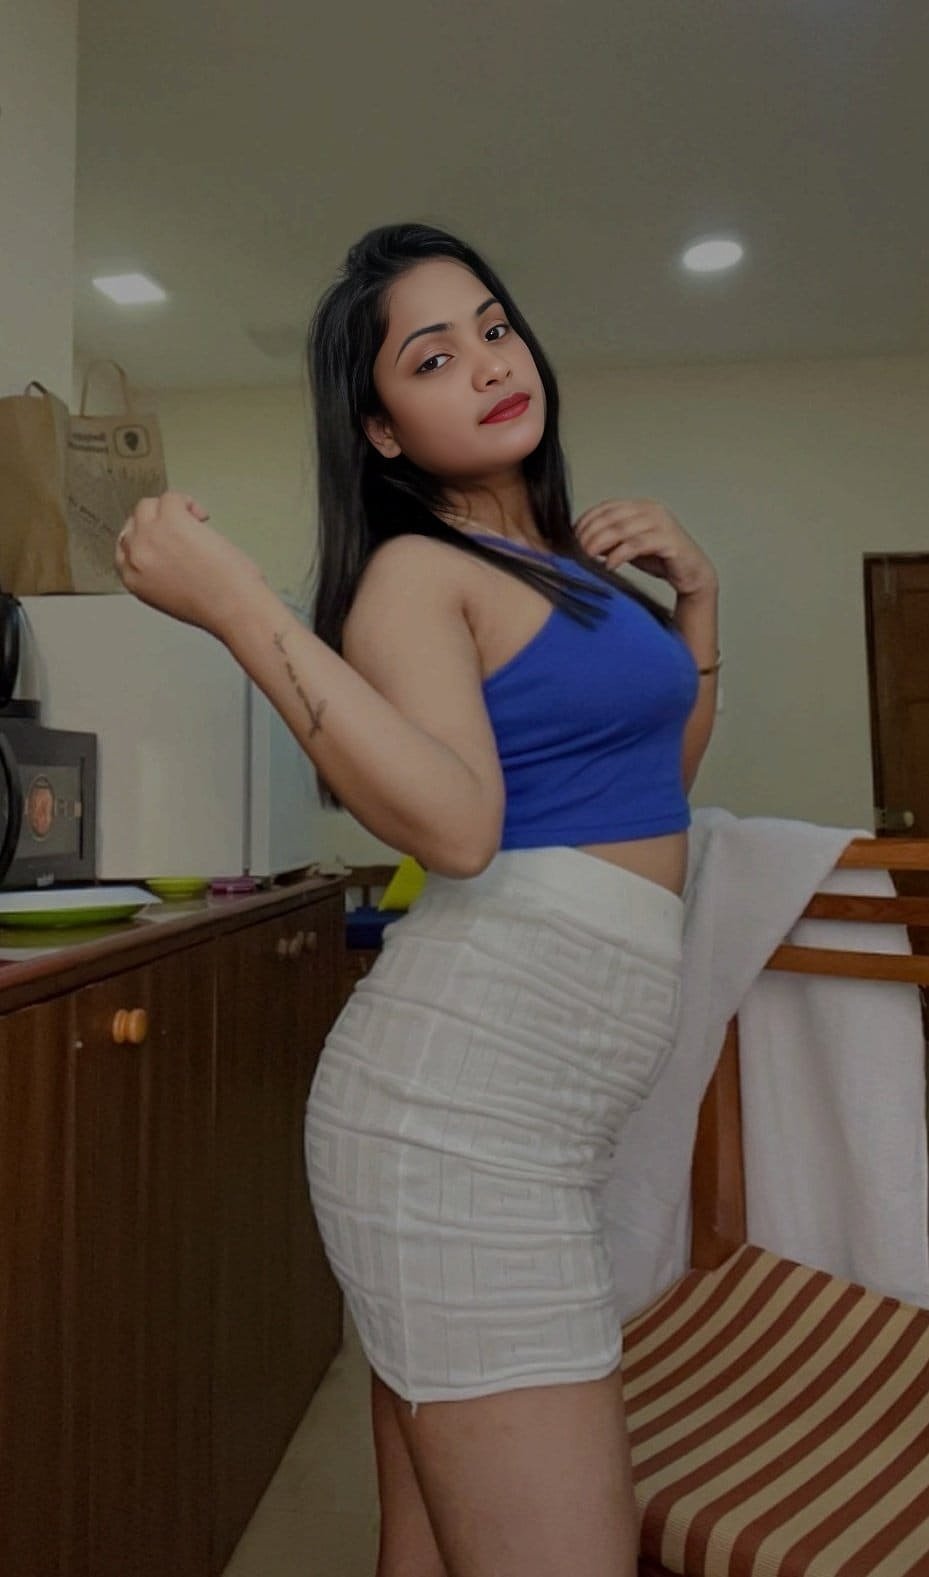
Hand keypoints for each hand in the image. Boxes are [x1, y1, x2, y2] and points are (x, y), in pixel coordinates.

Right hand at [115, 492, 265, 637]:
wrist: (231, 606)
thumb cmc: (215, 608)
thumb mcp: (170, 598)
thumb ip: (157, 576)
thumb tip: (165, 556)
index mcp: (133, 580)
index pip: (124, 548)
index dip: (144, 538)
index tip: (160, 536)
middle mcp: (136, 556)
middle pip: (134, 524)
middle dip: (156, 523)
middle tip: (180, 529)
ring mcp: (150, 535)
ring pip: (147, 506)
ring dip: (169, 510)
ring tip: (193, 522)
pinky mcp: (171, 520)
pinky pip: (171, 497)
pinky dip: (187, 503)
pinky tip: (202, 516)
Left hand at [573, 498, 716, 597]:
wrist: (692, 573)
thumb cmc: (660, 559)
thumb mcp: (629, 547)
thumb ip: (610, 541)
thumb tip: (581, 543)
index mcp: (639, 507)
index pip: (605, 508)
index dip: (586, 521)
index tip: (571, 538)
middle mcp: (650, 510)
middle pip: (610, 517)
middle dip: (590, 534)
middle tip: (576, 550)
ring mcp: (661, 523)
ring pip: (621, 529)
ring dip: (600, 543)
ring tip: (587, 557)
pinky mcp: (668, 541)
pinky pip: (637, 545)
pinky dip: (619, 555)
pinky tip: (609, 565)